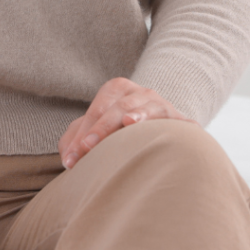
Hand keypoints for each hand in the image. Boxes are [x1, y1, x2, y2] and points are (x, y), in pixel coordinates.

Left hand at [58, 77, 193, 168]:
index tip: (70, 160)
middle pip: (117, 108)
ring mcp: (161, 104)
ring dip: (136, 115)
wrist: (161, 124)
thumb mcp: (96, 128)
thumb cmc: (119, 130)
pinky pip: (177, 121)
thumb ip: (76, 138)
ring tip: (126, 122)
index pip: (96, 111)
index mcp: (117, 88)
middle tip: (86, 148)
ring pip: (146, 108)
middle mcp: (140, 92)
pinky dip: (172, 123)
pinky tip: (166, 128)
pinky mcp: (181, 121)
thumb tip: (68, 157)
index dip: (82, 134)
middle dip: (100, 130)